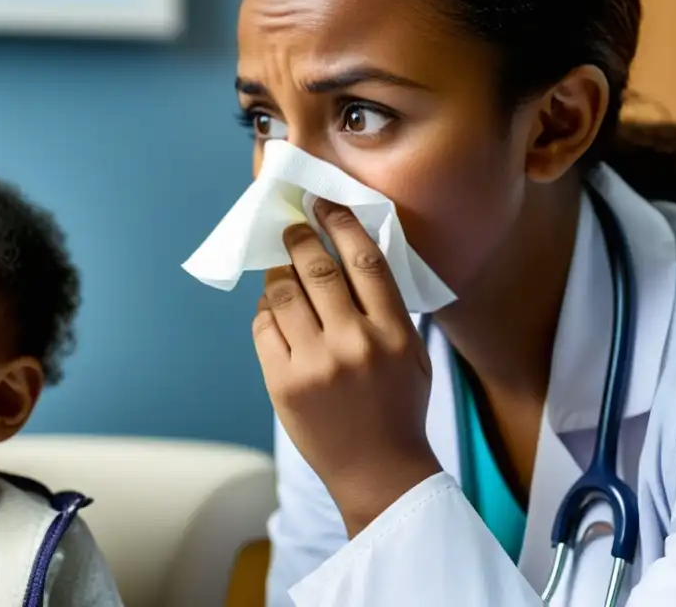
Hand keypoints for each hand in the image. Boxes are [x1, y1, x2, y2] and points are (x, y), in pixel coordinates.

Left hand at [253, 199, 441, 536]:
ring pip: (282, 292)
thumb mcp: (411, 354)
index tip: (324, 203)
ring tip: (280, 267)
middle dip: (299, 238)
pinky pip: (264, 326)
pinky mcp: (284, 383)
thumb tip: (353, 252)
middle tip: (292, 226)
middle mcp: (354, 343)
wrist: (379, 471)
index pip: (364, 260)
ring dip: (277, 272)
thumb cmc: (398, 406)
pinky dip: (266, 310)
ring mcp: (316, 364)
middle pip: (316, 268)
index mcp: (393, 332)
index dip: (341, 223)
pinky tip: (274, 309)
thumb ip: (387, 307)